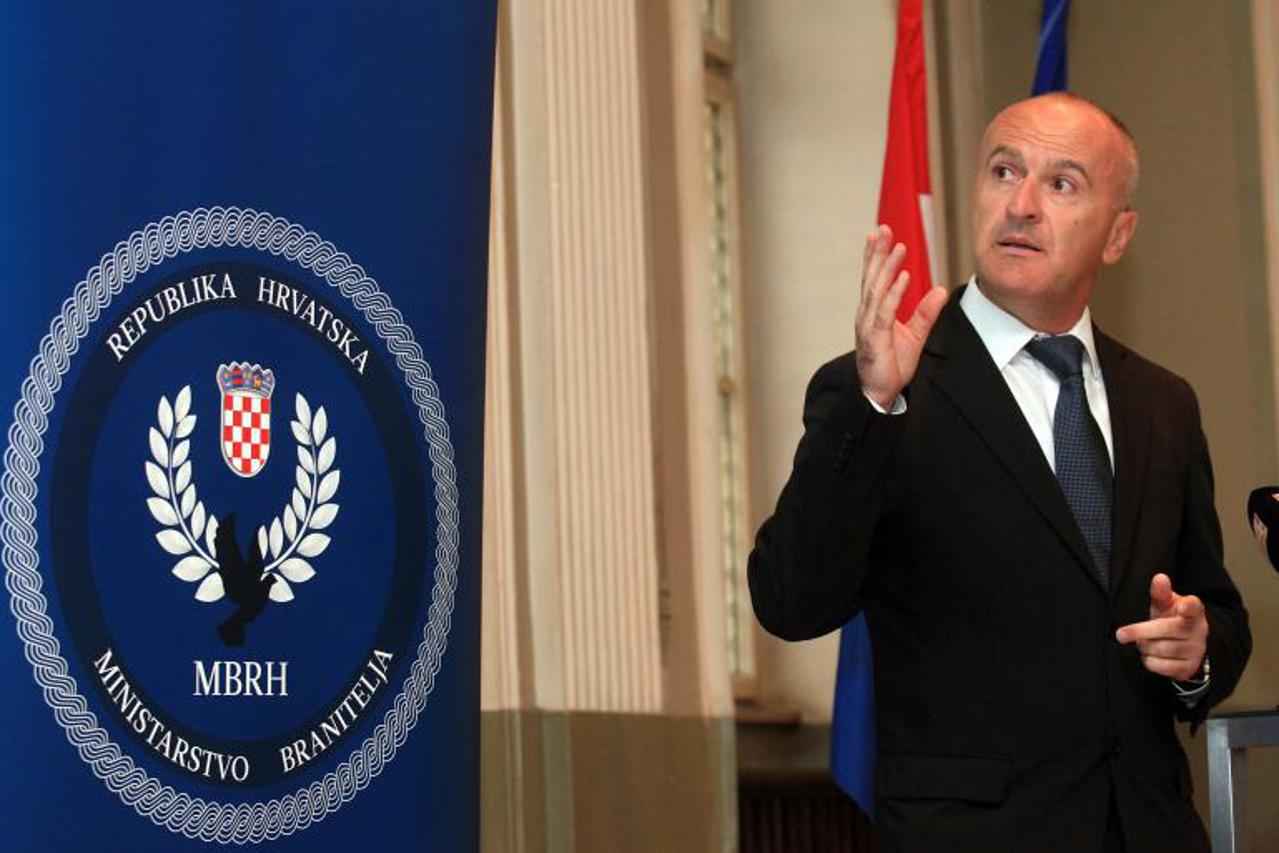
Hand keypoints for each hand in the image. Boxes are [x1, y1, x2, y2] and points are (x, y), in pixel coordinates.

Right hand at [855, 225, 948, 408]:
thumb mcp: (915, 335)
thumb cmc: (892, 365)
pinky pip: (886, 311)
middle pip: (872, 278)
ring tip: (897, 247)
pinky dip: (895, 293)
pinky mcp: (875, 338)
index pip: (874, 278)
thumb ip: (925, 312)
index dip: (876, 256)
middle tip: (882, 228)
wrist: (880, 394)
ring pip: (877, 290)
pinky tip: (904, 277)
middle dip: (877, 252)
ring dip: (888, 267)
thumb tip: (941, 290)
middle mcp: (867, 314)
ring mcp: (868, 325)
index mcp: (873, 312)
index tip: (880, 233)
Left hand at [1115, 573, 1208, 681]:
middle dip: (1139, 632)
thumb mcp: (1165, 605)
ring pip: (1161, 649)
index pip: (1193, 606)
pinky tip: (1149, 654)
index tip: (1182, 606)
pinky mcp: (1189, 667)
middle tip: (1120, 634)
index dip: (1188, 606)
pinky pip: (1162, 666)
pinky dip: (1149, 660)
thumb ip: (1160, 593)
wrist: (1183, 644)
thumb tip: (1159, 577)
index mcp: (1193, 611)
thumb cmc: (1170, 618)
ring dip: (1144, 646)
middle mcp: (1199, 630)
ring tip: (1142, 642)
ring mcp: (1196, 650)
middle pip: (1166, 630)